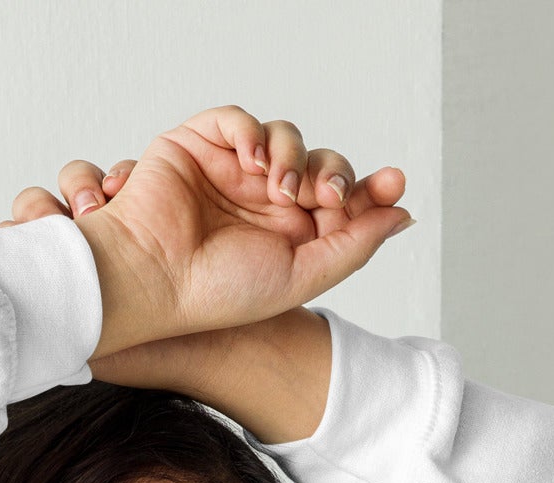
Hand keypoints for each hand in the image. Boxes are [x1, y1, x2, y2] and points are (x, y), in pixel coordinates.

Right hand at [0, 107, 410, 358]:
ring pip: (284, 138)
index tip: (393, 185)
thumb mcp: (300, 278)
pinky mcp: (197, 146)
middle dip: (332, 173)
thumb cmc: (214, 293)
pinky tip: (253, 161)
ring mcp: (230, 172)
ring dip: (293, 156)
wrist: (151, 282)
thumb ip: (352, 247)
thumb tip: (402, 214)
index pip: (338, 200)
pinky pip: (236, 118)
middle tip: (326, 198)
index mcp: (286, 236)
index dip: (368, 189)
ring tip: (280, 188)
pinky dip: (252, 130)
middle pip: (318, 163)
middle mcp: (260, 202)